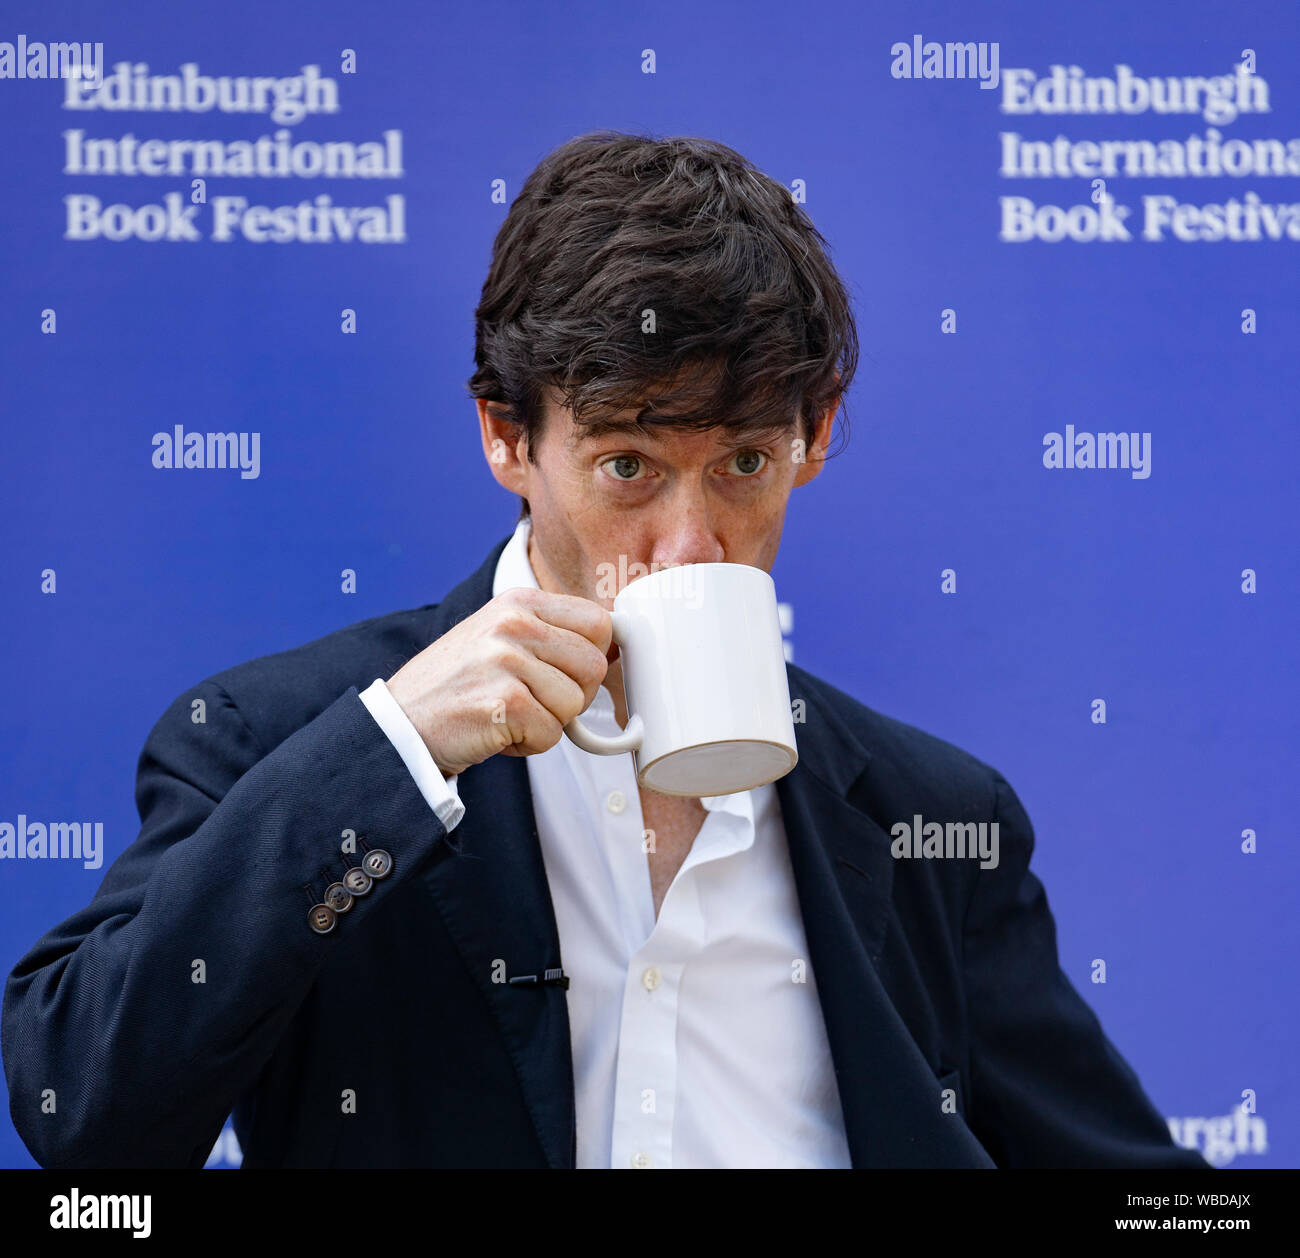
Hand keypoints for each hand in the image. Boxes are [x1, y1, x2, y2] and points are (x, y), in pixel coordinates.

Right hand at [385, 586, 612, 775]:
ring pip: (575, 703)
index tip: (570, 675)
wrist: (401, 723)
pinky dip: (529, 744)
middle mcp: (514, 623)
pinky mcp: (504, 702)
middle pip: (593, 666)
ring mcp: (507, 660)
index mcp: (519, 602)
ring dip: (547, 722)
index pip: (598, 622)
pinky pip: (551, 733)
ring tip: (509, 715)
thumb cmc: (456, 685)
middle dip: (573, 695)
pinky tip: (498, 731)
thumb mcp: (500, 638)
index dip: (593, 656)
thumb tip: (612, 649)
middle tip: (535, 702)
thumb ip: (550, 635)